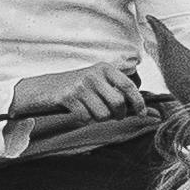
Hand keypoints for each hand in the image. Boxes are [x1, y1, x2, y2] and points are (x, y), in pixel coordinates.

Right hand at [8, 62, 148, 124]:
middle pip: (118, 103)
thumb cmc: (75, 88)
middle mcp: (94, 74)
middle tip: (112, 115)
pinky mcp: (68, 96)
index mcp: (105, 69)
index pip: (129, 87)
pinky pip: (86, 117)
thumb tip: (148, 110)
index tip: (141, 113)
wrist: (42, 88)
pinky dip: (84, 120)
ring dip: (98, 118)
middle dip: (117, 115)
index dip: (138, 103)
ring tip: (89, 111)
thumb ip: (119, 93)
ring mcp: (80, 85)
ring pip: (103, 113)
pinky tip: (77, 112)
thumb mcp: (97, 84)